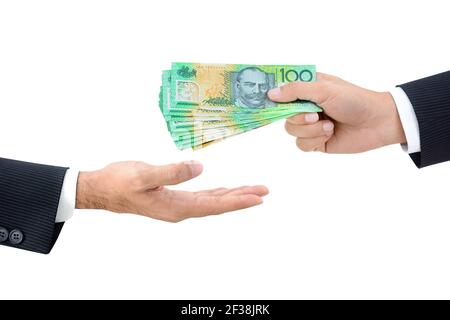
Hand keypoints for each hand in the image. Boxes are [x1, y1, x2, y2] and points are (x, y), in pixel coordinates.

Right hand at [75, 161, 267, 221]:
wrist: (102, 188)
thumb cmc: (119, 182)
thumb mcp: (144, 174)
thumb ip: (172, 171)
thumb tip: (199, 167)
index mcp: (176, 206)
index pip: (214, 205)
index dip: (237, 201)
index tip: (258, 197)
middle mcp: (180, 209)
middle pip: (218, 204)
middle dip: (242, 197)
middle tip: (264, 191)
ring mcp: (176, 205)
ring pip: (211, 201)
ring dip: (232, 195)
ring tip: (252, 191)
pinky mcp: (172, 197)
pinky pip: (202, 197)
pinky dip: (217, 193)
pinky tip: (225, 191)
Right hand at [268, 73, 406, 152]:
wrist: (377, 122)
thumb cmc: (354, 99)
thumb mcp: (324, 89)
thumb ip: (296, 90)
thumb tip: (271, 93)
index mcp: (307, 89)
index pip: (281, 91)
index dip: (273, 97)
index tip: (263, 100)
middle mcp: (306, 106)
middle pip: (283, 115)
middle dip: (299, 118)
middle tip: (315, 114)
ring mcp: (310, 125)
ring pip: (291, 131)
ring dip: (310, 130)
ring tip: (329, 125)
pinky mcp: (316, 142)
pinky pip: (301, 145)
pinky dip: (315, 140)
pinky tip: (330, 134)